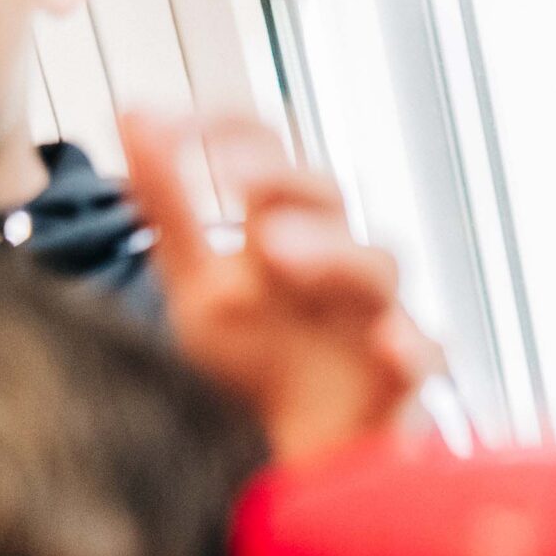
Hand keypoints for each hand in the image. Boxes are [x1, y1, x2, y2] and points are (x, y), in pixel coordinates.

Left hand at [122, 111, 439, 465]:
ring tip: (276, 250)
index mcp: (287, 224)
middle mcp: (336, 256)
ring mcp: (377, 312)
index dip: (230, 128)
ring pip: (378, 265)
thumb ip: (169, 203)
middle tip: (229, 179)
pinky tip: (386, 344)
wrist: (305, 447)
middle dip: (282, 181)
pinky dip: (410, 347)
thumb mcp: (194, 280)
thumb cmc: (256, 354)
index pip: (270, 152)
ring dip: (333, 253)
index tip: (171, 124)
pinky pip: (423, 354)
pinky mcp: (405, 375)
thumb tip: (132, 109)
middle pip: (328, 195)